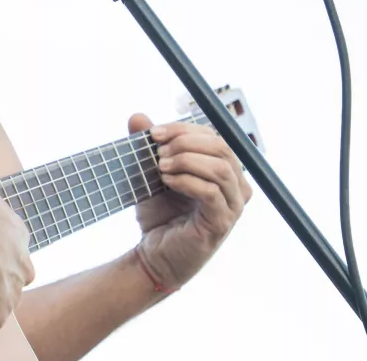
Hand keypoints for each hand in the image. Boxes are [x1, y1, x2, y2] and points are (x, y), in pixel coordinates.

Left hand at [130, 113, 252, 290]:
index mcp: (224, 171)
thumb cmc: (159, 216)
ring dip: (187, 161)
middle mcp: (236, 187)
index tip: (154, 133)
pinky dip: (188, 181)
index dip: (184, 129)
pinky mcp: (221, 224)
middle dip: (186, 142)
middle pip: (221, 148)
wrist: (153, 256)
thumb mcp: (151, 175)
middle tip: (157, 151)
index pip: (213, 137)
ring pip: (221, 169)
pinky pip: (212, 193)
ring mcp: (232, 207)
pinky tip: (168, 181)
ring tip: (160, 167)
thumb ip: (149, 147)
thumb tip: (137, 117)